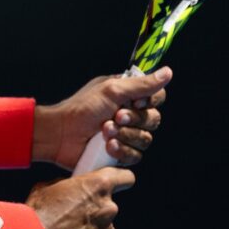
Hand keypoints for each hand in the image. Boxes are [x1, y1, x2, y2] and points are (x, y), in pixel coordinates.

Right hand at [28, 167, 134, 228]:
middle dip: (93, 209)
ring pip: (102, 227)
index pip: (126, 177)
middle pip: (108, 206)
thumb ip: (66, 185)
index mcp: (98, 186)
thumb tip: (69, 190)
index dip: (121, 179)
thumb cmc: (39, 213)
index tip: (117, 183)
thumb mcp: (47, 186)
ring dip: (89, 228)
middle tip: (72, 214)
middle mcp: (108, 209)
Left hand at [33, 67, 170, 170]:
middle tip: (115, 116)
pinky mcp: (120, 153)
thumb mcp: (112, 91)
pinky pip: (135, 156)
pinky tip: (107, 146)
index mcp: (128, 96)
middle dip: (134, 120)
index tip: (135, 101)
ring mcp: (125, 135)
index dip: (150, 101)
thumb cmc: (82, 108)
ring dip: (125, 135)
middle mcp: (129, 115)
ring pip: (146, 140)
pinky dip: (121, 150)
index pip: (156, 97)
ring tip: (105, 131)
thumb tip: (168, 72)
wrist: (60, 134)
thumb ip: (141, 84)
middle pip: (154, 120)